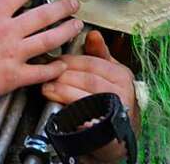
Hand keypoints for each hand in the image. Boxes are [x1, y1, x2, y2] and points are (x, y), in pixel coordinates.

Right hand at [0, 0, 83, 107]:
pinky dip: (54, 69)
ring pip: (48, 40)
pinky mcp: (13, 77)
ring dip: (66, 32)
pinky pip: (40, 72)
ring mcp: (12, 54)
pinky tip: (61, 66)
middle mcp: (6, 32)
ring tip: (77, 27)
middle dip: (62, 7)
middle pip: (43, 15)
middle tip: (74, 4)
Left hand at [42, 30, 138, 162]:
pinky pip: (87, 119)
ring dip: (63, 91)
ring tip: (48, 88)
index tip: (55, 61)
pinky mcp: (107, 130)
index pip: (92, 62)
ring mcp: (116, 111)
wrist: (119, 136)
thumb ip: (99, 54)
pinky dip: (71, 113)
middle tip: (47, 74)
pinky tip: (59, 109)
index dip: (70, 61)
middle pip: (88, 78)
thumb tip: (92, 34)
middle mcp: (123, 92)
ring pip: (86, 96)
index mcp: (122, 75)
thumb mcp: (109, 73)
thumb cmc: (112, 100)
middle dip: (64, 76)